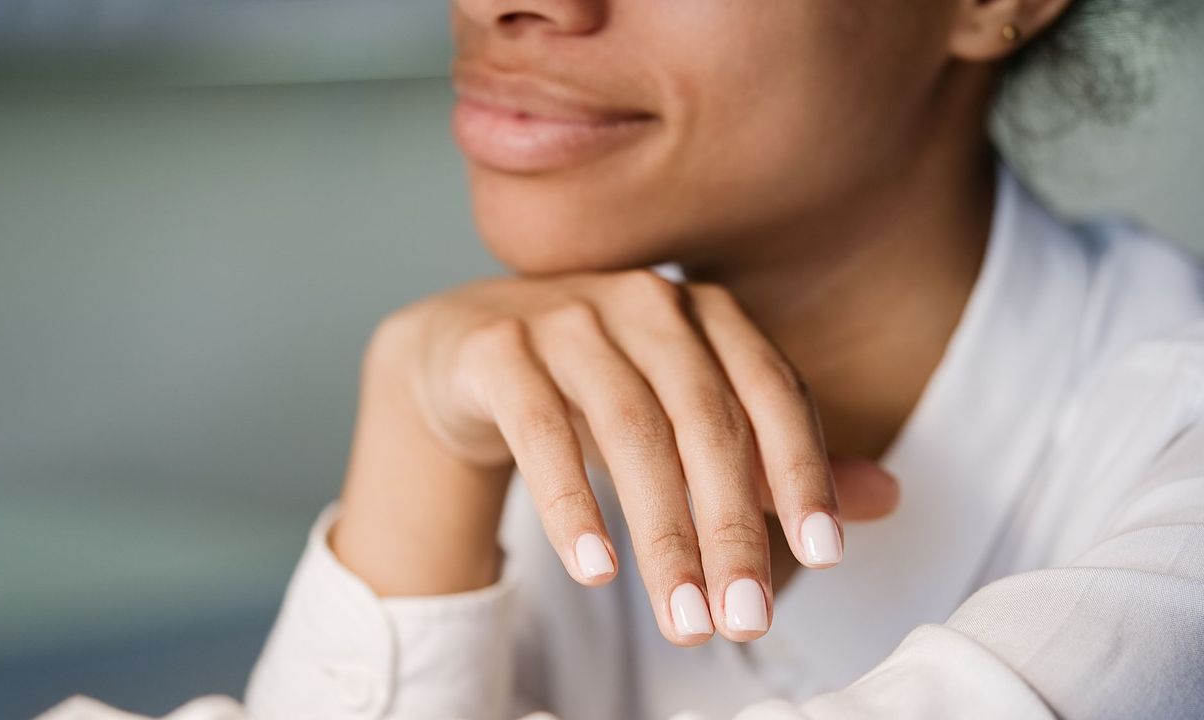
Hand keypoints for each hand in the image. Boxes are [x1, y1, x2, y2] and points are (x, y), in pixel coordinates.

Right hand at [334, 269, 896, 644]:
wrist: (468, 352)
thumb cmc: (598, 388)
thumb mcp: (689, 420)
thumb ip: (775, 460)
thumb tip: (888, 500)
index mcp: (706, 313)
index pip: (772, 391)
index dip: (803, 472)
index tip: (825, 557)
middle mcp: (645, 302)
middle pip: (704, 420)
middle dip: (730, 527)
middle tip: (745, 618)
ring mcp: (567, 316)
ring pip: (628, 430)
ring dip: (661, 534)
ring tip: (682, 618)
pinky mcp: (498, 347)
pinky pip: (540, 431)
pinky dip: (570, 504)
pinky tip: (595, 570)